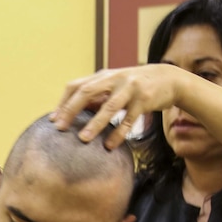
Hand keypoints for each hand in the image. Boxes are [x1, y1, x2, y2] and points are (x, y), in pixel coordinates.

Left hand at [50, 64, 185, 148]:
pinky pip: (129, 119)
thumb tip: (73, 114)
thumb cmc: (134, 86)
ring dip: (95, 123)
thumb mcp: (114, 86)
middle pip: (87, 92)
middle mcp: (114, 79)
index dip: (63, 102)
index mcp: (103, 76)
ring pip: (109, 106)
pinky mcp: (144, 100)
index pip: (76, 86)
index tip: (53, 120)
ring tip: (83, 139)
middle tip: (60, 128)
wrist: (168, 79)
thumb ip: (96, 97)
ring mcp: (129, 88)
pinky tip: (110, 146)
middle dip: (71, 110)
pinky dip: (119, 133)